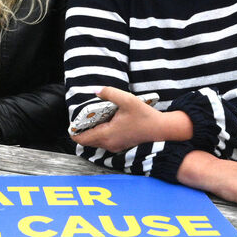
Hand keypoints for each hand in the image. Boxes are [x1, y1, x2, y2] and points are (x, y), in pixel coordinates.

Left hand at [71, 86, 190, 151]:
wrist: (161, 129)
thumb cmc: (145, 116)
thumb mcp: (127, 100)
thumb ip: (109, 93)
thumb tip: (95, 90)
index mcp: (106, 135)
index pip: (81, 139)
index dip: (74, 130)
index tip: (74, 120)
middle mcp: (108, 144)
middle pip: (86, 141)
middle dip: (82, 130)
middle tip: (83, 116)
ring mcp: (114, 147)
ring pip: (95, 142)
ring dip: (91, 132)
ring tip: (93, 117)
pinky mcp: (120, 146)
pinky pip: (104, 142)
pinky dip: (100, 133)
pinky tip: (105, 121)